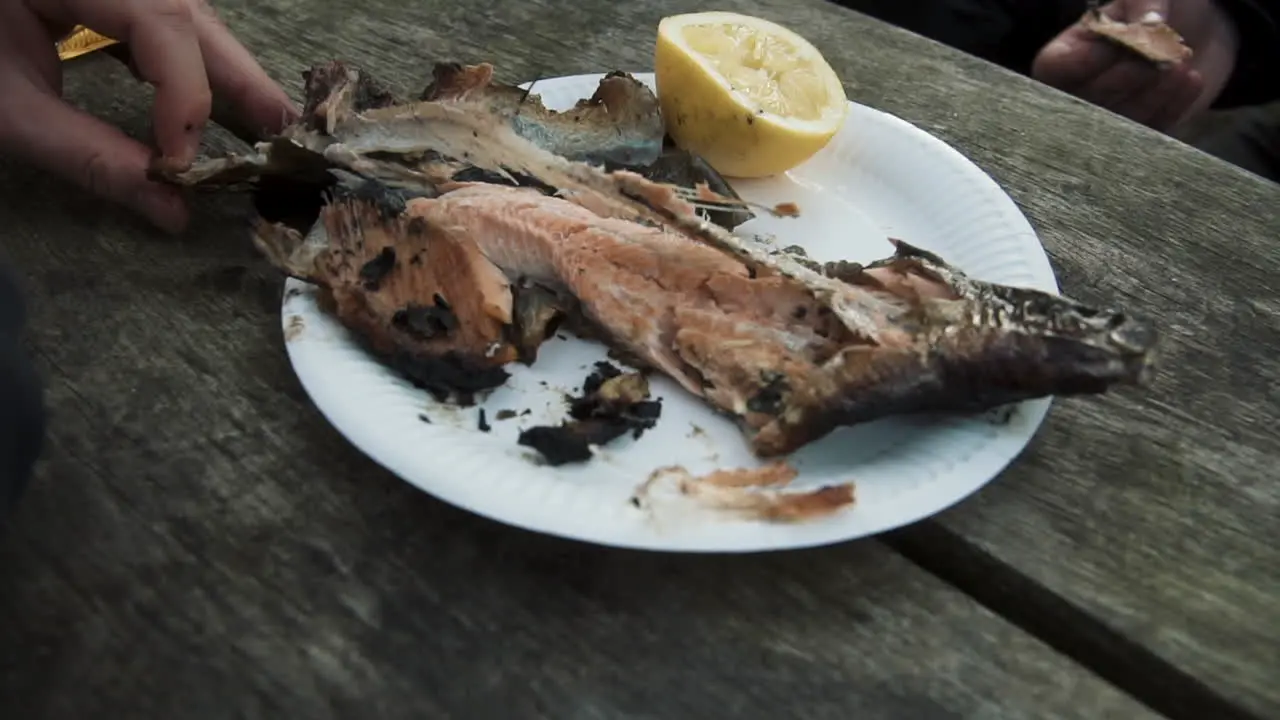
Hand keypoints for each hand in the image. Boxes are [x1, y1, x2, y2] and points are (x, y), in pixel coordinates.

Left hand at [0, 0, 298, 233]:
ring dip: (224, 70)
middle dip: (236, 75)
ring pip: (182, 11)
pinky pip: (159, 19)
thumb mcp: (7, 110)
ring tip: (265, 122)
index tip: (182, 167)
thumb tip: (174, 212)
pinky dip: (189, 61)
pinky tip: (213, 99)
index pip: (157, 22)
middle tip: (285, 134)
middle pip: (185, 8)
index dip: (181, 96)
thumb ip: (91, 157)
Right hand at [1031, 0, 1239, 132]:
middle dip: (1128, 76)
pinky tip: (1191, 80)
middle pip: (1088, 99)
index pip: (1055, 68)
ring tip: (1183, 63)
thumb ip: (1142, 5)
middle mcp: (1075, 93)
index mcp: (1063, 56)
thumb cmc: (1152, 11)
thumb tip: (1150, 25)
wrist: (1192, 32)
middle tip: (1163, 55)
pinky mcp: (1138, 134)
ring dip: (1154, 92)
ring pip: (1119, 119)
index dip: (1090, 58)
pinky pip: (1148, 130)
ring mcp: (1106, 120)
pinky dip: (1173, 106)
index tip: (1128, 39)